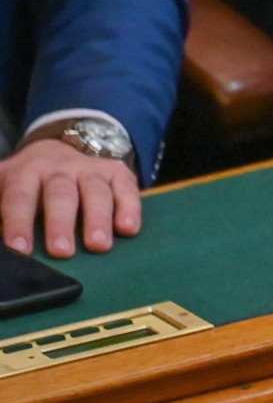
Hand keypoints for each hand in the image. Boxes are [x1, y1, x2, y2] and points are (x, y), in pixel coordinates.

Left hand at [0, 139, 139, 258]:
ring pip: (95, 191)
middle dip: (61, 223)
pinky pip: (126, 187)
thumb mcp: (2, 190)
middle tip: (62, 252)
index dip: (19, 223)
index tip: (20, 250)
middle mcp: (58, 168)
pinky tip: (129, 229)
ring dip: (98, 219)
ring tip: (99, 246)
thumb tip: (0, 246)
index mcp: (24, 173)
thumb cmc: (25, 186)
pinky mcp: (117, 171)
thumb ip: (0, 212)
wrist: (53, 151)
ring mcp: (90, 168)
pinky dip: (130, 207)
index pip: (20, 198)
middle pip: (61, 194)